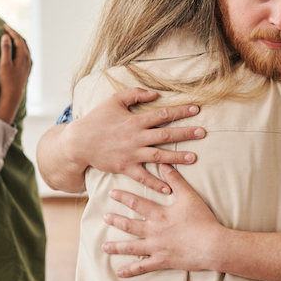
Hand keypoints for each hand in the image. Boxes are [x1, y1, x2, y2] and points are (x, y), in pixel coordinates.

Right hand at [0, 24, 31, 123]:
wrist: (13, 95)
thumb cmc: (7, 80)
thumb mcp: (4, 63)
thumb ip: (5, 49)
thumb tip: (5, 36)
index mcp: (24, 56)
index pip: (18, 39)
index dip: (11, 31)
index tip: (4, 25)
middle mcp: (28, 59)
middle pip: (23, 42)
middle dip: (14, 34)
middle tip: (6, 29)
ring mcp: (28, 64)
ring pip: (25, 48)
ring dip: (18, 40)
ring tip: (10, 36)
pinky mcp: (27, 69)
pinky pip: (25, 53)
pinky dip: (20, 47)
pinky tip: (16, 49)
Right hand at [63, 88, 205, 193]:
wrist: (78, 143)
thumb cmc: (96, 119)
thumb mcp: (113, 100)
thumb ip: (134, 94)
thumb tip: (155, 94)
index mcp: (134, 120)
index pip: (162, 114)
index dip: (180, 111)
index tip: (196, 109)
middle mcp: (135, 137)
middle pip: (165, 135)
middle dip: (186, 133)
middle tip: (202, 133)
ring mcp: (131, 154)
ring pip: (159, 156)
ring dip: (177, 158)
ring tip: (193, 158)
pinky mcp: (125, 167)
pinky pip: (143, 177)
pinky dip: (156, 183)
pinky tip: (169, 187)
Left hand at [102, 164, 221, 276]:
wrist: (212, 245)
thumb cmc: (202, 220)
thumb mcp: (189, 197)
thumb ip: (176, 180)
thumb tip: (164, 165)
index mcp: (159, 215)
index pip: (137, 203)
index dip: (123, 197)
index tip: (112, 193)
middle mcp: (154, 231)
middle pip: (129, 225)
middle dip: (115, 220)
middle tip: (104, 217)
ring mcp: (156, 247)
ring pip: (132, 247)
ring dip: (117, 247)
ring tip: (104, 247)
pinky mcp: (162, 261)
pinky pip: (143, 267)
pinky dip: (131, 270)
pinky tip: (119, 272)